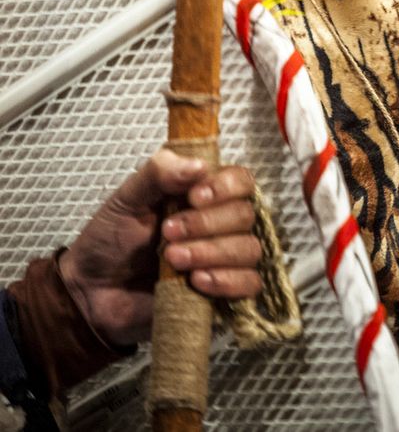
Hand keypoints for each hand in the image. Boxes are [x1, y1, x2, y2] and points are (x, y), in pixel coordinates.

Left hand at [57, 149, 262, 345]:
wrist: (90, 293)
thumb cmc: (109, 241)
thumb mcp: (125, 200)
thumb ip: (158, 174)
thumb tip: (199, 166)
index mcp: (203, 195)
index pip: (241, 181)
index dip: (226, 187)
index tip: (193, 197)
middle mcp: (221, 224)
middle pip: (244, 215)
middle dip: (206, 224)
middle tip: (167, 233)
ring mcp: (225, 259)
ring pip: (248, 249)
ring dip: (212, 253)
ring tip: (172, 260)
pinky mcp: (224, 291)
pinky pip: (249, 283)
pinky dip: (227, 281)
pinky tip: (196, 282)